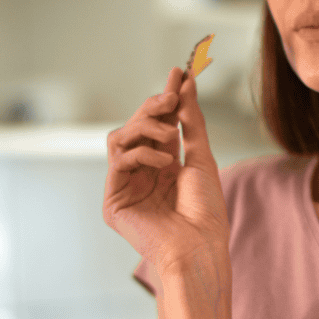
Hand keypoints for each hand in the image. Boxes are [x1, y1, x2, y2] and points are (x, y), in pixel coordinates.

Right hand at [103, 67, 229, 274]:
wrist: (200, 247)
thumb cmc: (206, 211)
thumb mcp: (201, 156)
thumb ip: (191, 119)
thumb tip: (185, 83)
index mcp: (162, 165)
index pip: (158, 123)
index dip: (166, 98)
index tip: (178, 71)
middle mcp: (141, 173)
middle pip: (135, 126)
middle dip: (153, 107)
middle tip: (170, 98)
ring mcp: (125, 186)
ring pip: (120, 137)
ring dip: (145, 127)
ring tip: (171, 136)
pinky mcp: (113, 201)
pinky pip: (118, 160)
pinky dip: (141, 153)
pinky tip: (164, 163)